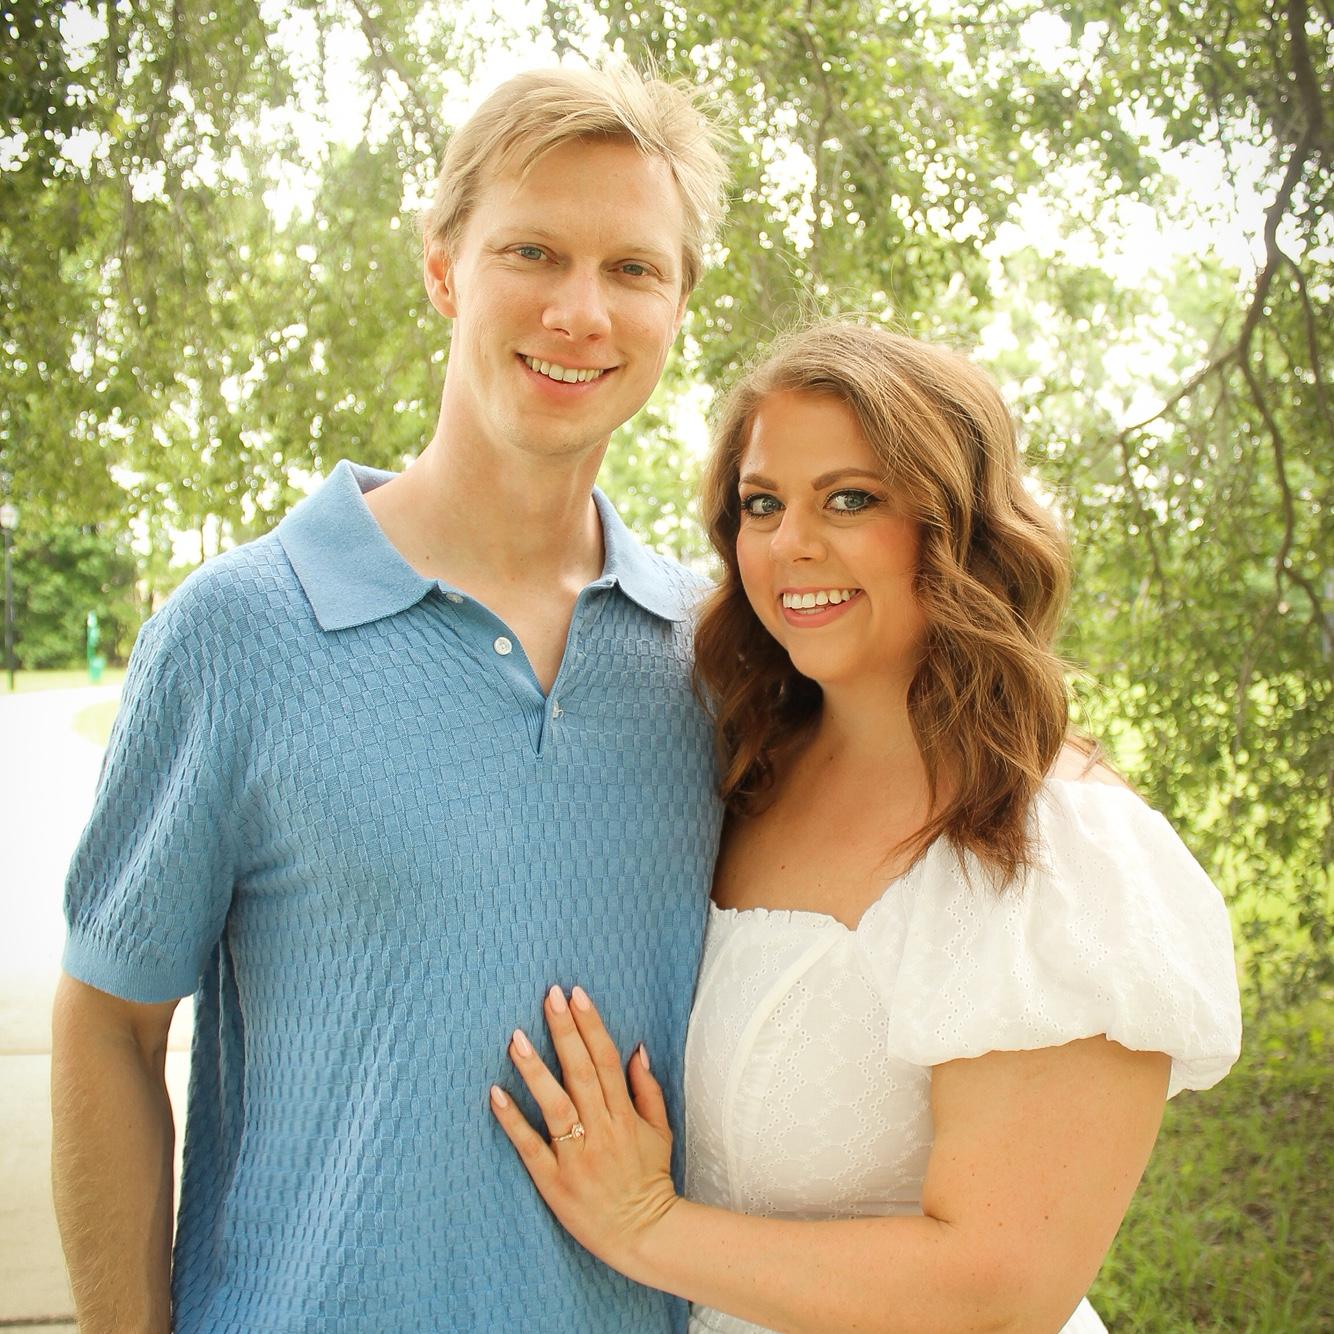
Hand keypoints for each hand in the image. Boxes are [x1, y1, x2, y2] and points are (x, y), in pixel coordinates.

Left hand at [490, 984, 678, 1278]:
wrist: (644, 1235)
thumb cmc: (649, 1179)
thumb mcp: (660, 1131)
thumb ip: (647, 1089)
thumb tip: (637, 1048)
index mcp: (625, 1116)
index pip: (606, 1061)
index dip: (591, 1025)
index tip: (576, 994)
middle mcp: (601, 1131)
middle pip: (582, 1073)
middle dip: (565, 1032)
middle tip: (549, 995)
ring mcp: (577, 1157)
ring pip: (555, 1106)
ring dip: (535, 1070)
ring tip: (516, 1037)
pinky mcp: (553, 1182)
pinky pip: (531, 1147)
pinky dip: (513, 1120)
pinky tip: (495, 1094)